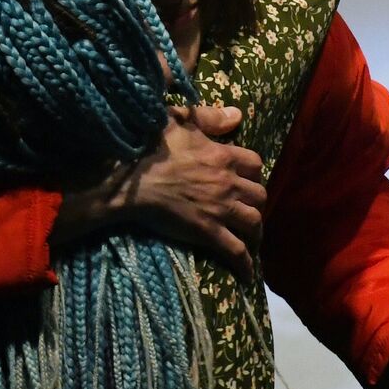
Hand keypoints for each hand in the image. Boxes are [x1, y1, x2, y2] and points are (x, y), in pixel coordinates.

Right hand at [51, 104, 266, 280]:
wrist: (128, 181)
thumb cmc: (148, 147)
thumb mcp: (178, 121)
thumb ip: (209, 118)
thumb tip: (238, 115)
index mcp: (222, 156)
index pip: (255, 164)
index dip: (253, 172)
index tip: (244, 177)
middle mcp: (227, 183)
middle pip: (260, 194)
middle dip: (255, 201)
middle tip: (245, 206)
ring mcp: (219, 209)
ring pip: (253, 221)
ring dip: (253, 228)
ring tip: (249, 234)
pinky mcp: (207, 232)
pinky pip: (235, 250)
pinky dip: (245, 263)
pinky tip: (247, 273)